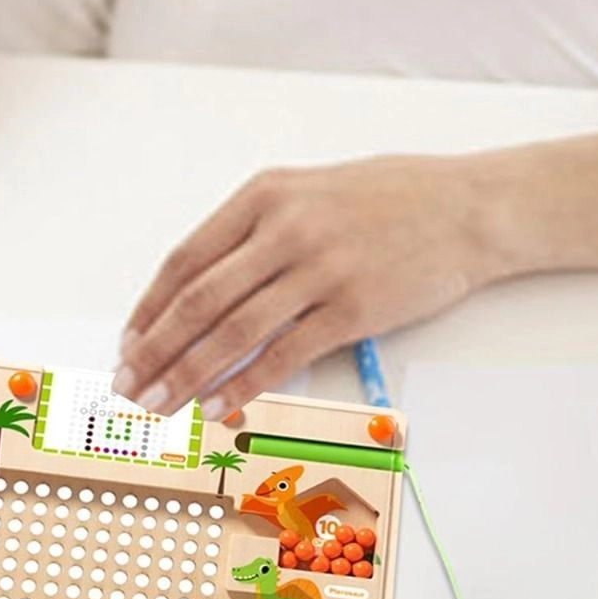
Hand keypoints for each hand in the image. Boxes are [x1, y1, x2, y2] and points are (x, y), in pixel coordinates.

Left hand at [113, 155, 501, 418]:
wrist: (469, 207)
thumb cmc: (388, 199)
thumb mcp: (307, 192)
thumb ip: (251, 234)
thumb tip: (193, 294)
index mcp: (264, 197)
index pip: (185, 261)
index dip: (149, 309)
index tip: (128, 344)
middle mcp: (284, 229)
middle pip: (198, 301)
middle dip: (154, 351)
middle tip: (128, 386)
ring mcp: (319, 269)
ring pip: (233, 332)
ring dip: (188, 375)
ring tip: (159, 405)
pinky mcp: (352, 309)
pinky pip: (284, 355)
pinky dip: (246, 385)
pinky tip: (219, 406)